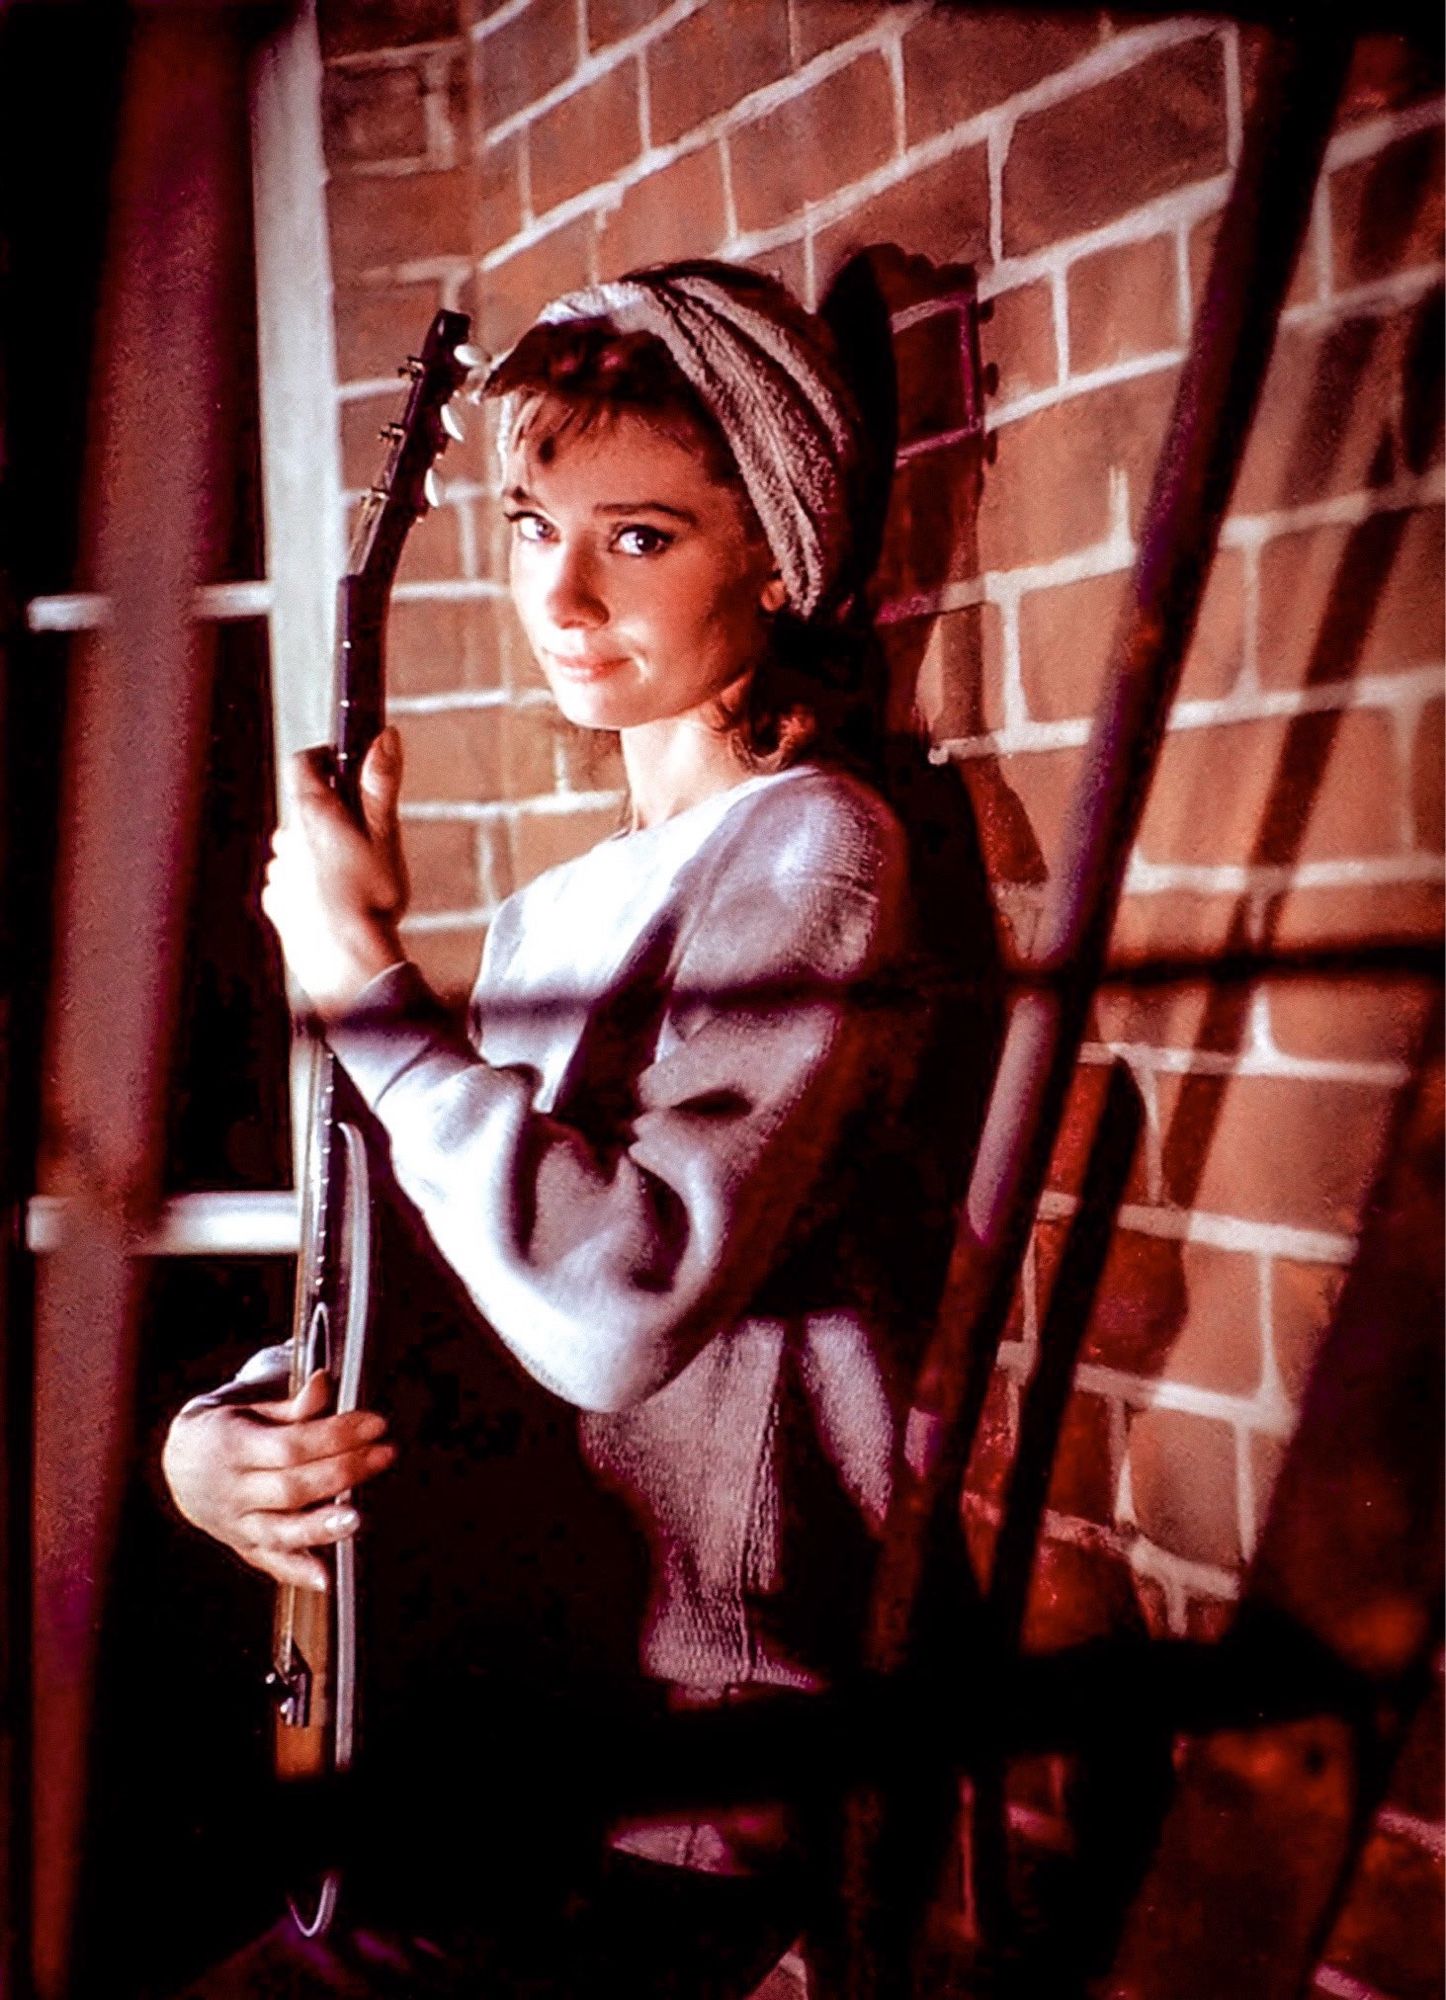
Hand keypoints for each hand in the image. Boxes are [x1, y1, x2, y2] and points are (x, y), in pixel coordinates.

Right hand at [161, 1369, 397, 1592]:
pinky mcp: (243, 1545)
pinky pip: (270, 1562)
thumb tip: (324, 1385)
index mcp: (232, 1446)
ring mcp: (236, 1523)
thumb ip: (292, 1405)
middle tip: (385, 1455)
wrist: (183, 1462)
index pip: (291, 1445)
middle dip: (344, 1471)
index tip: (376, 1424)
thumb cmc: (228, 1428)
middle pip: (293, 1487)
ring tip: (358, 1518)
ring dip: (321, 1527)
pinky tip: (326, 1578)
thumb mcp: (251, 1406)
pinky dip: (298, 1571)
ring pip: (281, 1530)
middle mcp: (232, 1490)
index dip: (336, 1435)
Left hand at [262, 728, 409, 1018]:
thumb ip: (381, 784)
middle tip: (365, 840)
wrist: (349, 963)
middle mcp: (285, 839)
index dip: (324, 758)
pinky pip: (291, 884)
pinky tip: (337, 905)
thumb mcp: (385, 836)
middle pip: (304, 810)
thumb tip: (384, 737)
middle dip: (330, 817)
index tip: (342, 765)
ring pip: (298, 850)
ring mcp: (277, 874)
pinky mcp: (276, 905)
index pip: (303, 762)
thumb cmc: (371, 902)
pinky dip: (310, 888)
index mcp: (312, 815)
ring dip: (319, 855)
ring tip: (354, 881)